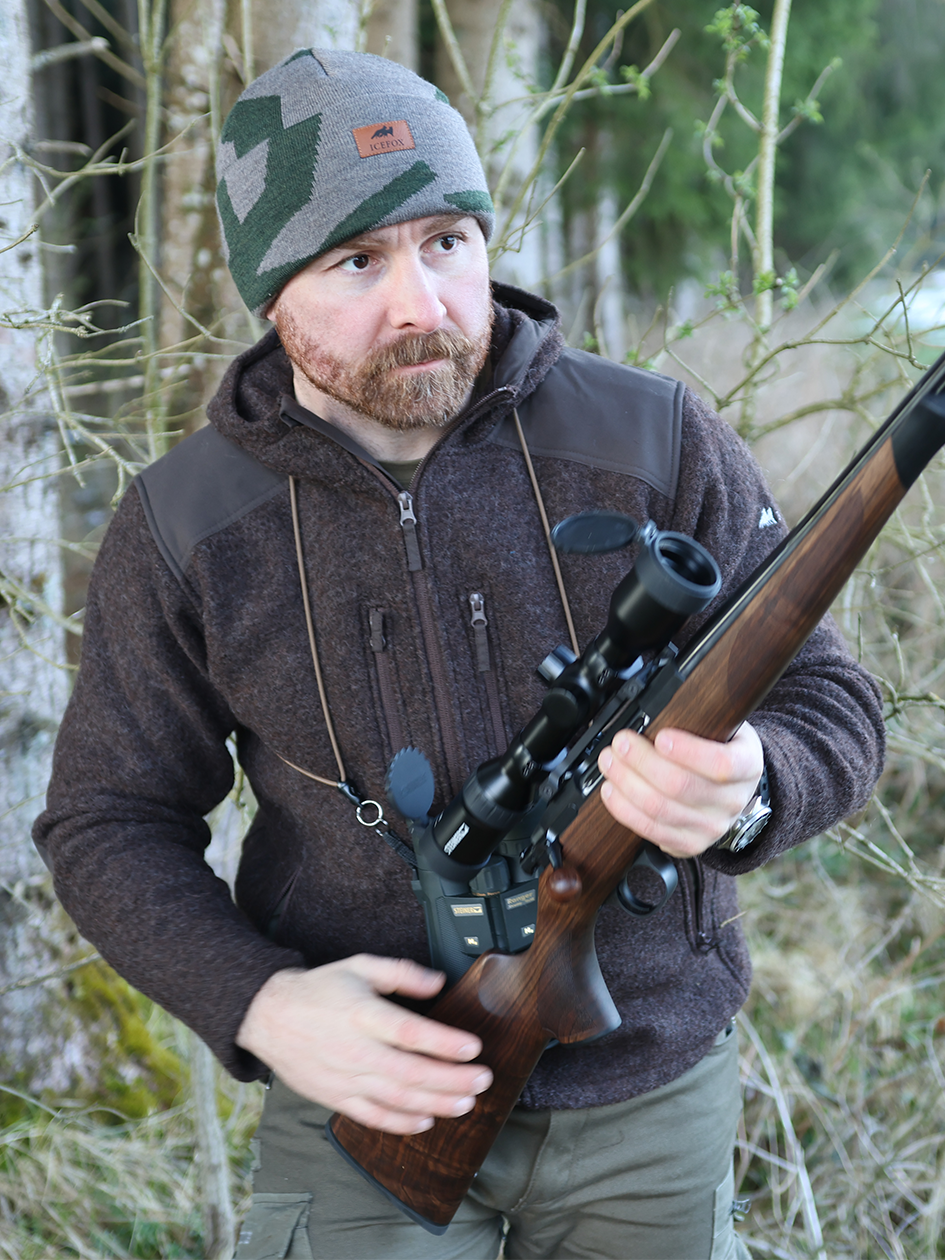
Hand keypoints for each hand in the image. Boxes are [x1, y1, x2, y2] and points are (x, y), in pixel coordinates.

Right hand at [235, 954, 492, 1134]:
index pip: (411, 1033)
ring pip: (398, 1099)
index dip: (445, 1043)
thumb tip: (438, 982)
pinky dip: (401, 1123)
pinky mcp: (336, 1097)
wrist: (270, 1016)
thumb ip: (401, 973)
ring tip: (467, 1103)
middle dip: (453, 1080)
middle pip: (412, 1073)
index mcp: (363, 1014)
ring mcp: (346, 1078)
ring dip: (437, 1104)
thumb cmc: (319, 990)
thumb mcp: (360, 966)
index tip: (474, 1048)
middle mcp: (356, 1049)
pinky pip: (373, 1116)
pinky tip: (426, 1121)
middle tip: (483, 1080)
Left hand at [597, 721, 764, 858]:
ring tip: (610, 762)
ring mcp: (712, 827)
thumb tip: (654, 713)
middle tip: (621, 743)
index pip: (722, 764)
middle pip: (681, 786)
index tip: (661, 737)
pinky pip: (650, 830)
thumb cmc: (721, 750)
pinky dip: (624, 809)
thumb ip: (698, 722)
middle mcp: (732, 801)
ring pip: (660, 809)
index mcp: (747, 765)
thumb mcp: (723, 728)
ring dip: (626, 782)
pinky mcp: (690, 844)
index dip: (688, 751)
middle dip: (641, 761)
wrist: (732, 788)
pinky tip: (611, 790)